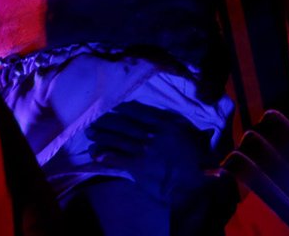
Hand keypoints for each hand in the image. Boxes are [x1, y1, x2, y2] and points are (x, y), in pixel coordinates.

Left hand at [85, 102, 212, 204]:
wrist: (195, 182)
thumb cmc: (197, 158)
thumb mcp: (190, 134)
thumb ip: (176, 125)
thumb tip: (165, 119)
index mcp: (164, 123)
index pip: (138, 112)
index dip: (123, 109)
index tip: (112, 107)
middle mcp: (150, 134)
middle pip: (123, 124)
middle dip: (107, 122)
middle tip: (94, 121)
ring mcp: (143, 150)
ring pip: (117, 140)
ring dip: (102, 136)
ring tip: (91, 134)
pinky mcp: (138, 166)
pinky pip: (117, 159)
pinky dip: (105, 156)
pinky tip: (95, 154)